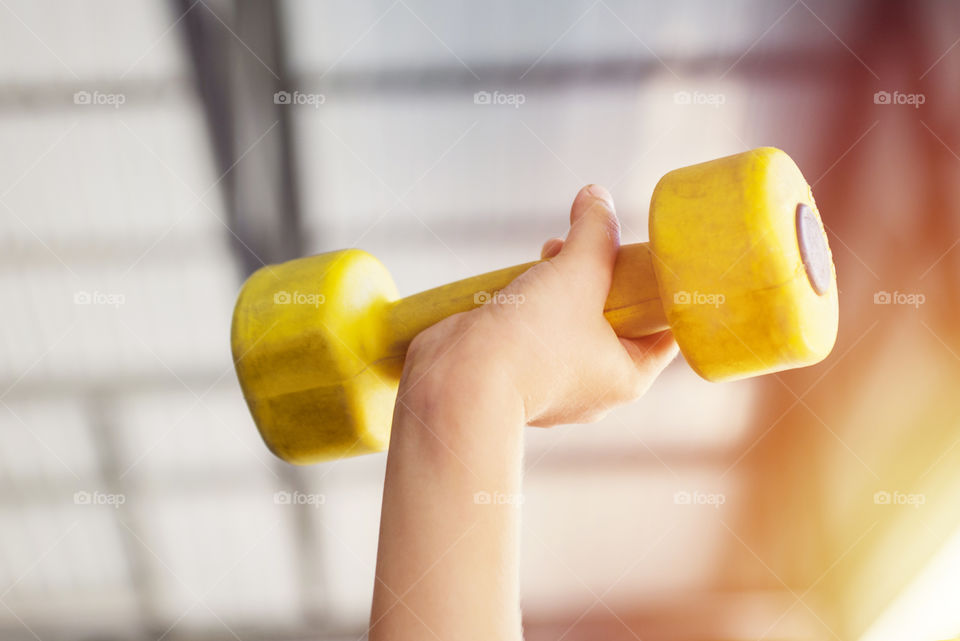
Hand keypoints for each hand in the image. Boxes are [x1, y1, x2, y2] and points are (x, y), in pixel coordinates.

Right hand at [402, 184, 677, 426]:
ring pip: (573, 322)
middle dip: (603, 277)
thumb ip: (595, 232)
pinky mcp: (518, 372)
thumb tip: (596, 197)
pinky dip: (534, 302)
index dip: (662, 292)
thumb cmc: (529, 344)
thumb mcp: (578, 272)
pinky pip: (538, 331)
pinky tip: (523, 277)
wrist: (459, 381)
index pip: (665, 332)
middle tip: (591, 248)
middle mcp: (594, 385)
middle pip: (616, 319)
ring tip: (550, 254)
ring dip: (564, 284)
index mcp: (626, 377)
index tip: (649, 259)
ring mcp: (554, 381)